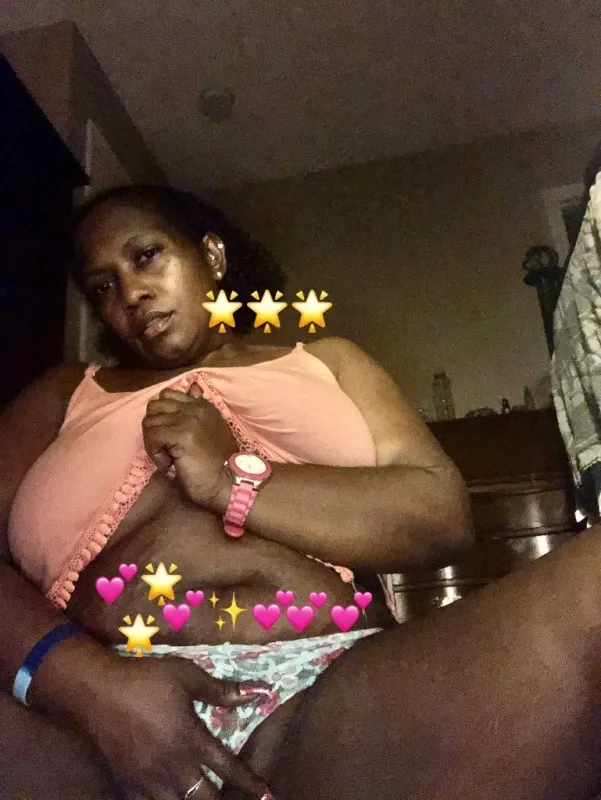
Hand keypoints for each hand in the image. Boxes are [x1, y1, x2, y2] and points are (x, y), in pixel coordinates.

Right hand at [82, 653, 273, 799]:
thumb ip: (221, 690)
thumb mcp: (187, 676)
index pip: (229, 768)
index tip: (267, 794)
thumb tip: (258, 692)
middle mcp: (174, 767)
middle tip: (235, 799)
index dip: (250, 784)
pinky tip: (168, 798)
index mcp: (192, 740)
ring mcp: (149, 779)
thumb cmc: (146, 680)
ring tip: (204, 799)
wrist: (98, 692)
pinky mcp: (128, 783)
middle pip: (206, 799)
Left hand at [142, 385, 235, 506]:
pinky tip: (169, 464)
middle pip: (154, 407)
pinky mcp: (181, 433)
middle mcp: (195, 407)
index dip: (161, 418)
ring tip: (169, 458)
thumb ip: (197, 410)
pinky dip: (155, 454)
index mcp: (202, 405)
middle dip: (153, 428)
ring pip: (150, 423)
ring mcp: (188, 419)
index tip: (171, 438)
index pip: (167, 396)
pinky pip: (152, 437)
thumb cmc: (217, 463)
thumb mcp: (208, 430)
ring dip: (154, 444)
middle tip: (165, 448)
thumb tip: (192, 386)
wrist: (228, 483)